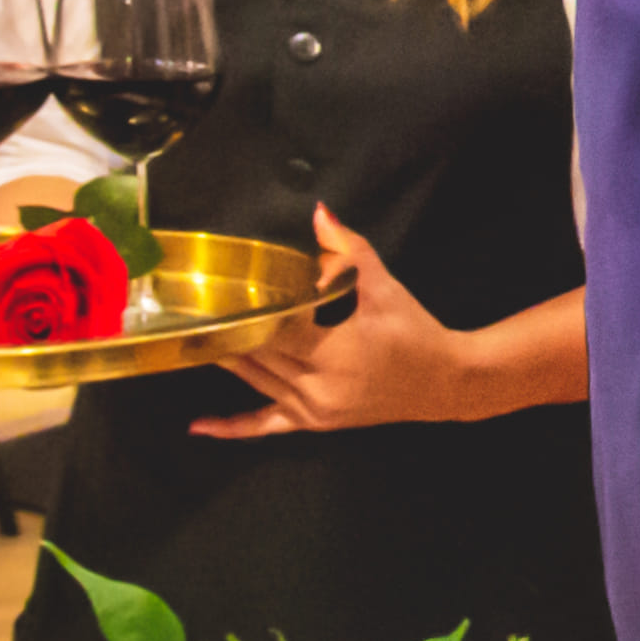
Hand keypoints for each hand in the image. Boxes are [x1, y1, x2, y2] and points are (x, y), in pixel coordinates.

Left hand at [197, 206, 484, 436]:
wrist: (447, 380)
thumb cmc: (416, 332)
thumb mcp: (385, 288)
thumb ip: (351, 251)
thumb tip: (320, 213)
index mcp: (331, 352)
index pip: (274, 330)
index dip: (247, 311)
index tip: (218, 292)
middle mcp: (316, 386)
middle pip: (257, 355)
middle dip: (229, 331)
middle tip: (192, 312)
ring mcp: (313, 409)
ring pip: (257, 382)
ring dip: (228, 360)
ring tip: (193, 340)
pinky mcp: (315, 422)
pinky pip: (266, 426)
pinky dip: (233, 427)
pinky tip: (199, 426)